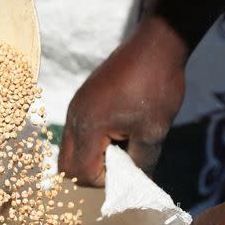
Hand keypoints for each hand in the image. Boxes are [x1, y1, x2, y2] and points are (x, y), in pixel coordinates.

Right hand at [58, 16, 187, 185]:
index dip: (106, 180)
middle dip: (92, 173)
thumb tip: (135, 181)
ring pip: (70, 149)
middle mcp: (74, 118)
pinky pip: (78, 132)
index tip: (129, 167)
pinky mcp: (83, 100)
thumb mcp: (154, 132)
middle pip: (67, 166)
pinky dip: (94, 140)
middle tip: (121, 163)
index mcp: (88, 127)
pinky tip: (120, 129)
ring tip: (123, 144)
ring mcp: (76, 107)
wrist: (157, 43)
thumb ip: (141, 162)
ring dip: (93, 156)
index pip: (82, 173)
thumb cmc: (157, 86)